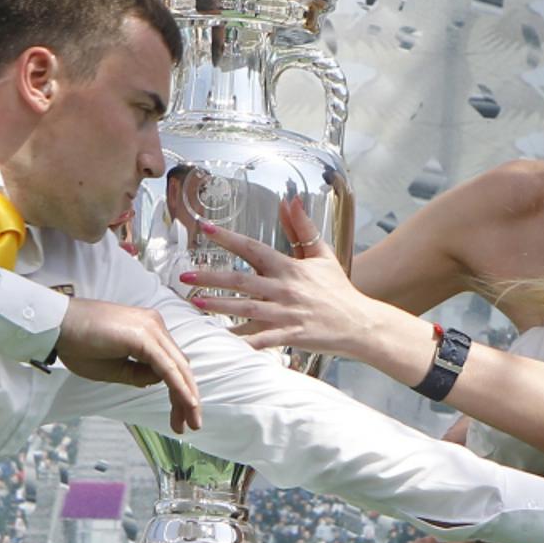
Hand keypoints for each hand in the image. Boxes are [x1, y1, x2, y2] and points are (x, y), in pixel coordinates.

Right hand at [56, 297, 201, 433]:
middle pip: (180, 366)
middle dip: (188, 397)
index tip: (181, 416)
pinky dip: (179, 387)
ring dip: (187, 397)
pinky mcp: (144, 336)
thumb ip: (139, 374)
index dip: (180, 390)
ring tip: (190, 422)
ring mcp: (151, 328)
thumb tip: (160, 382)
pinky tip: (187, 403)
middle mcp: (155, 326)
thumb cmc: (79, 344)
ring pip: (178, 368)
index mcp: (149, 330)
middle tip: (192, 424)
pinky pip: (167, 367)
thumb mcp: (115, 368)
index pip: (172, 364)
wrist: (55, 326)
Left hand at [179, 199, 371, 356]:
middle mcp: (284, 290)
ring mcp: (286, 314)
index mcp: (290, 268)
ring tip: (194, 303)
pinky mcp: (290, 336)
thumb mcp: (322, 254)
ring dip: (218, 306)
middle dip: (211, 278)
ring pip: (246, 309)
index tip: (205, 228)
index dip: (228, 238)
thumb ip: (302, 228)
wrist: (359, 323)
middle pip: (241, 281)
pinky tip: (221, 342)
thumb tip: (290, 201)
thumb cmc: (338, 289)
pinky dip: (242, 341)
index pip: (254, 248)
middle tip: (184, 276)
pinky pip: (261, 340)